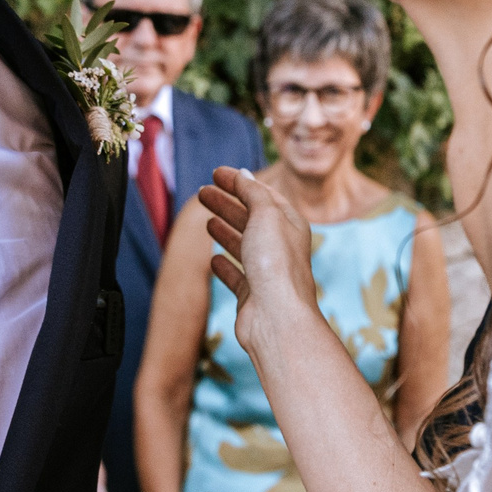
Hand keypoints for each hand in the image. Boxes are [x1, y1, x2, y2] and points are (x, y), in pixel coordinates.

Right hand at [197, 167, 322, 351]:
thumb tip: (243, 174)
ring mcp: (266, 272)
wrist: (276, 318)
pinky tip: (213, 259)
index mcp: (290, 224)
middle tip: (202, 192)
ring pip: (243, 245)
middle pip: (251, 218)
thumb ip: (253, 192)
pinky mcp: (252, 295)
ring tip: (207, 220)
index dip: (240, 182)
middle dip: (227, 202)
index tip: (216, 173)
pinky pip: (236, 275)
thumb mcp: (265, 215)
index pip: (263, 195)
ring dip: (225, 230)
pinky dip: (224, 265)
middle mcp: (281, 247)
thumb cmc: (275, 264)